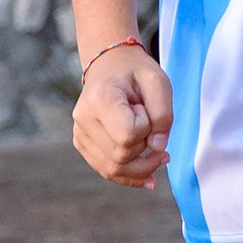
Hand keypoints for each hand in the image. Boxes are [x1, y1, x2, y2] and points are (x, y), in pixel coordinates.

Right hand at [73, 41, 172, 188]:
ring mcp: (79, 133)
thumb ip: (163, 115)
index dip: (145, 128)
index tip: (144, 108)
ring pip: (112, 170)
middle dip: (144, 148)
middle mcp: (83, 117)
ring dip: (140, 167)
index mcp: (100, 97)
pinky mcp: (81, 143)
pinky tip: (147, 175)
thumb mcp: (158, 83)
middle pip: (120, 156)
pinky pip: (106, 171)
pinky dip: (129, 176)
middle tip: (150, 124)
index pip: (127, 135)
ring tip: (160, 156)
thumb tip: (157, 149)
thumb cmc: (136, 73)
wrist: (111, 65)